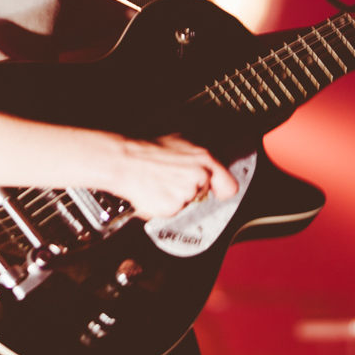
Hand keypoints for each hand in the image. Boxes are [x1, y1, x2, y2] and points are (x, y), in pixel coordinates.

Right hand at [111, 134, 238, 218]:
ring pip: (188, 202)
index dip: (222, 189)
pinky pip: (173, 212)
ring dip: (177, 197)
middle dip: (192, 190)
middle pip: (205, 194)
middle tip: (175, 181)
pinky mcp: (173, 208)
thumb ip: (201, 157)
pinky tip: (156, 192)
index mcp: (205, 159)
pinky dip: (164, 205)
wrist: (125, 161)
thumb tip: (212, 165)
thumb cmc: (148, 151)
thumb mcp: (181, 142)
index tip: (217, 191)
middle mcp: (200, 176)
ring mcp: (187, 193)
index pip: (229, 185)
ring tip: (162, 183)